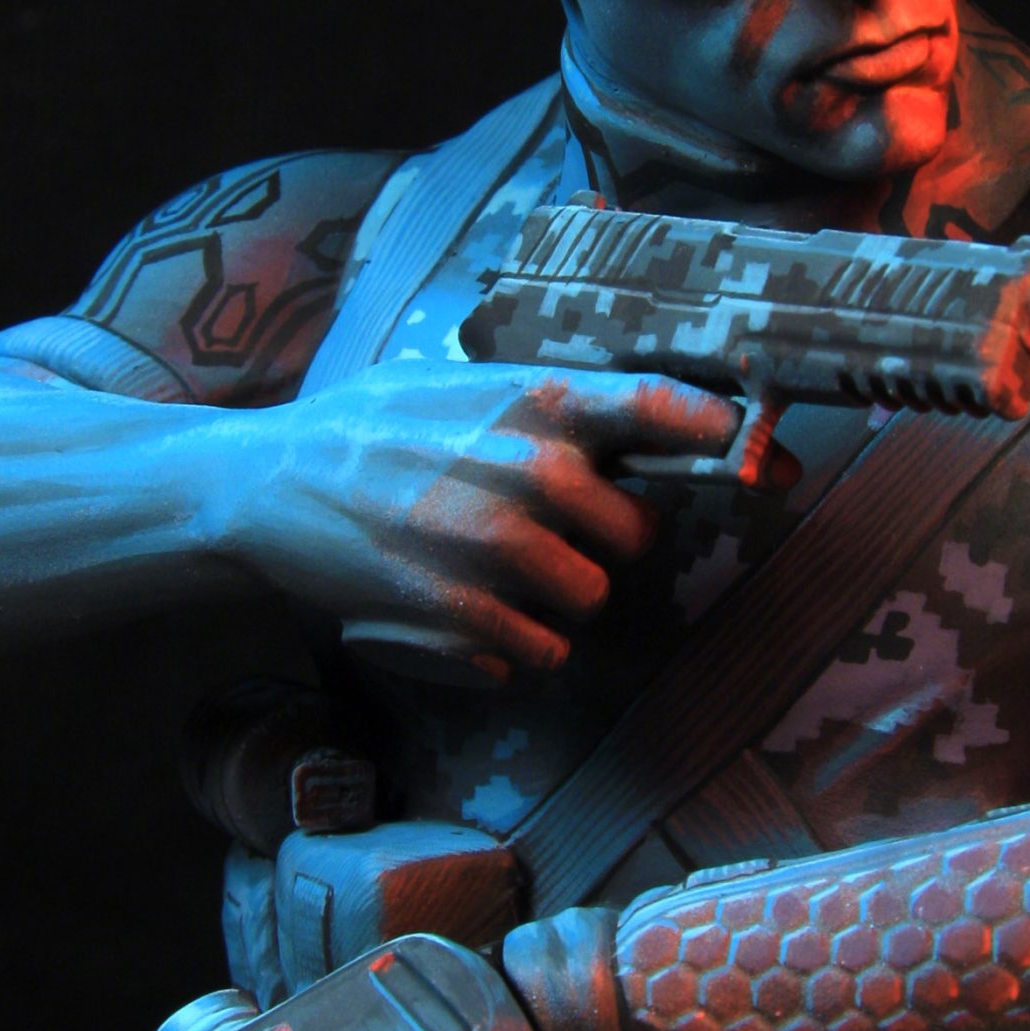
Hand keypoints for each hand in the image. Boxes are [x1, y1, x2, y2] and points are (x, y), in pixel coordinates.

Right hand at [223, 362, 740, 682]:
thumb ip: (547, 395)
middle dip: (604, 540)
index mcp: (536, 400)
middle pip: (638, 535)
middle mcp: (531, 473)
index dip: (732, 437)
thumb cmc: (368, 425)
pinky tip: (466, 608)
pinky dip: (511, 643)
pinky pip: (536, 653)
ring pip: (590, 600)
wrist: (262, 485)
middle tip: (551, 529)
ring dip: (557, 597)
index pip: (669, 411)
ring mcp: (496, 551)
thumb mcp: (457, 377)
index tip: (767, 459)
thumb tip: (639, 401)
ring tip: (495, 569)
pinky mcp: (460, 618)